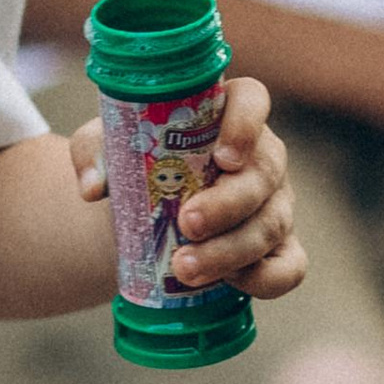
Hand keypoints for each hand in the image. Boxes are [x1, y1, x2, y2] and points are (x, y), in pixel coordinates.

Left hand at [66, 74, 305, 302]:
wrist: (144, 214)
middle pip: (264, 173)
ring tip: (185, 268)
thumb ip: (93, 152)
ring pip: (271, 224)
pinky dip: (266, 279)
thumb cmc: (136, 165)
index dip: (245, 125)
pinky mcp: (279, 247)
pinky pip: (290, 266)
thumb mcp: (107, 147)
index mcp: (227, 114)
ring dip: (230, 250)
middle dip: (227, 204)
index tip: (221, 157)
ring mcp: (275, 203)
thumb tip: (92, 186)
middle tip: (186, 224)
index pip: (253, 100)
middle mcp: (260, 156)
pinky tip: (229, 283)